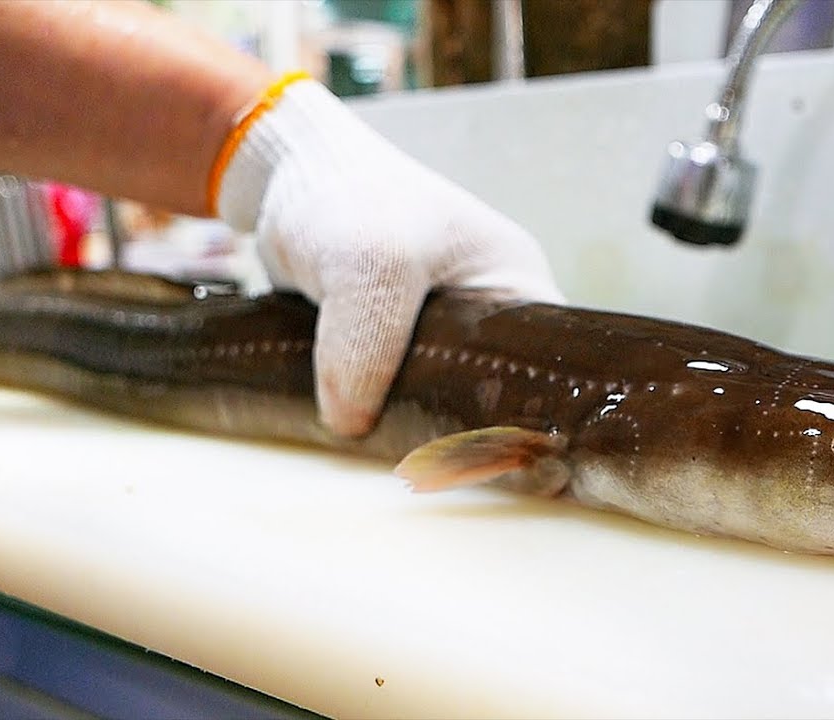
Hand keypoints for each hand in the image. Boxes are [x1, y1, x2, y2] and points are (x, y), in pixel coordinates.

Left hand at [215, 79, 562, 436]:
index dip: (525, 418)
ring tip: (391, 452)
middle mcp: (490, 317)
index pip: (549, 374)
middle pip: (494, 401)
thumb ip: (370, 342)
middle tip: (427, 462)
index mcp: (519, 289)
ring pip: (438, 406)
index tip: (487, 456)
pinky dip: (374, 415)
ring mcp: (441, 337)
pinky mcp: (392, 352)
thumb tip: (352, 423)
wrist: (283, 175)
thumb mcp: (374, 260)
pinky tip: (359, 433)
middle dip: (458, 430)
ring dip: (407, 425)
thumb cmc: (350, 196)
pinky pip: (395, 400)